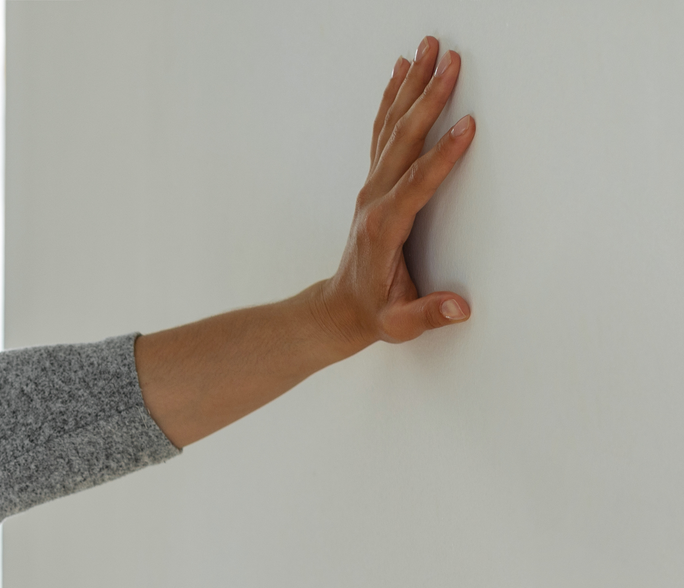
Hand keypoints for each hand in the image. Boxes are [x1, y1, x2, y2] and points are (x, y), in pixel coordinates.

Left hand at [136, 40, 477, 447]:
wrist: (338, 310)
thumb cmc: (373, 314)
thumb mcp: (399, 324)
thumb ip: (427, 315)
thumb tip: (460, 309)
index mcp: (384, 228)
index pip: (416, 185)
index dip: (442, 156)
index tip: (467, 125)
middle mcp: (374, 200)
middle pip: (404, 141)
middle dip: (429, 99)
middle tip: (452, 60)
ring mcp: (372, 188)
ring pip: (393, 128)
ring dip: (413, 86)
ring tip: (429, 47)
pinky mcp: (374, 182)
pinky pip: (383, 132)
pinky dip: (392, 100)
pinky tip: (401, 71)